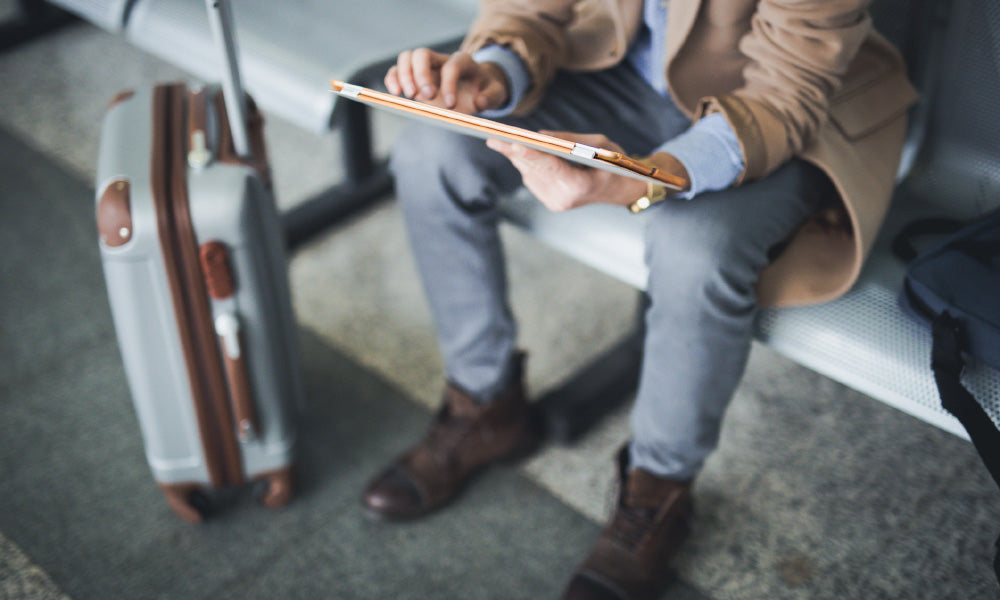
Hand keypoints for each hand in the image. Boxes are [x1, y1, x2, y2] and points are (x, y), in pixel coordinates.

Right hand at [385, 48, 509, 113]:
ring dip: (403, 76)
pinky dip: (393, 80)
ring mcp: (426, 67)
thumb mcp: (495, 94)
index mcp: (462, 61)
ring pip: (406, 58)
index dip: (449, 84)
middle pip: (422, 54)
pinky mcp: (414, 77)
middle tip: (427, 97)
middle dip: (421, 75)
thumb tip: (479, 102)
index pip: (451, 66)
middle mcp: (441, 60)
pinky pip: (397, 71)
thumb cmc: (485, 90)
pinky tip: (395, 94)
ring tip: (408, 95)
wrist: (478, 89)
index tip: (450, 105)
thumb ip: (490, 98)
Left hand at [486, 132, 648, 211]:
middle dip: (514, 153)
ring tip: (499, 141)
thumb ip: (569, 139)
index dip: (530, 153)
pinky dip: (526, 163)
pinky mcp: (550, 202)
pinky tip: (519, 151)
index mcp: (580, 186)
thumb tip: (539, 135)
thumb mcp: (599, 143)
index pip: (550, 167)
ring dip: (517, 156)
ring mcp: (556, 203)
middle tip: (493, 138)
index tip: (512, 143)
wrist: (619, 189)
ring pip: (529, 174)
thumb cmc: (613, 162)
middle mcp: (564, 198)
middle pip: (534, 170)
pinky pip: (532, 179)